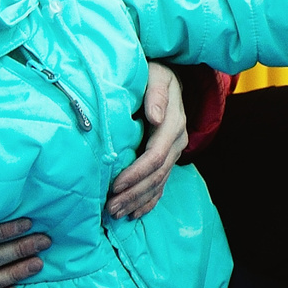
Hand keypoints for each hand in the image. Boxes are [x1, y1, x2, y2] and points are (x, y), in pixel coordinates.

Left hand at [108, 61, 186, 221]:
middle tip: (111, 208)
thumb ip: (156, 94)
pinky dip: (149, 200)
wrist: (167, 75)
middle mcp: (176, 141)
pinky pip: (161, 183)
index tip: (115, 185)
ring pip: (158, 183)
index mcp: (173, 125)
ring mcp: (174, 151)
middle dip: (133, 194)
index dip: (136, 173)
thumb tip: (155, 116)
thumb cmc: (153, 72)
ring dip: (138, 201)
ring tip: (117, 214)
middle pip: (156, 175)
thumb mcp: (156, 75)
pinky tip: (135, 213)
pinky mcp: (167, 157)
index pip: (155, 156)